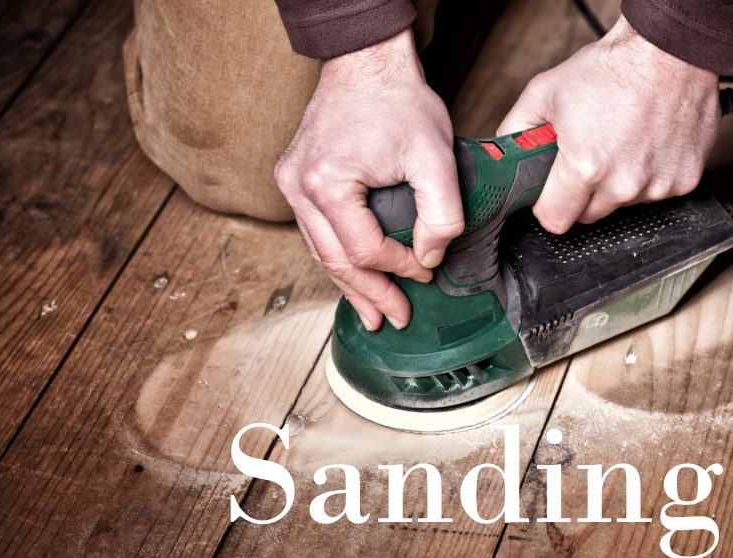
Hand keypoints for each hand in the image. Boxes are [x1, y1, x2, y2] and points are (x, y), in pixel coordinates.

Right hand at [275, 28, 463, 330]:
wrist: (367, 63)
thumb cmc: (398, 102)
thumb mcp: (435, 156)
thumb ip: (441, 214)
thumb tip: (430, 257)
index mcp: (327, 184)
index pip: (364, 250)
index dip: (399, 269)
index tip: (426, 272)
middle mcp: (299, 187)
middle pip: (335, 260)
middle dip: (369, 294)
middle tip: (395, 320)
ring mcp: (291, 183)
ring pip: (320, 251)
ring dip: (349, 284)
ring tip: (372, 313)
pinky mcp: (295, 178)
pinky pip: (317, 231)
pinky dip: (338, 256)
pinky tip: (353, 275)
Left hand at [497, 16, 720, 232]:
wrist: (669, 51)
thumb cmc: (612, 68)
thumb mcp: (544, 92)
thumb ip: (515, 131)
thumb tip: (504, 157)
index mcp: (586, 168)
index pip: (555, 220)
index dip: (548, 205)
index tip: (552, 191)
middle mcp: (623, 184)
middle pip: (589, 215)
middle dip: (582, 194)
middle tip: (587, 156)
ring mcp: (657, 186)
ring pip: (623, 204)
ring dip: (617, 184)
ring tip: (620, 143)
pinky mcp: (684, 181)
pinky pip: (655, 193)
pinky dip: (649, 176)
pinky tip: (645, 144)